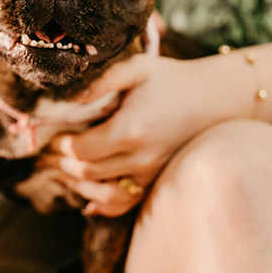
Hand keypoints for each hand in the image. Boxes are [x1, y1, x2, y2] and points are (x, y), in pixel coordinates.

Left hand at [47, 53, 217, 215]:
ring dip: (79, 183)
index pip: (82, 149)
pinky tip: (89, 197)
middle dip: (65, 162)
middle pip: (88, 172)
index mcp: (131, 129)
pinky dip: (104, 204)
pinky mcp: (158, 180)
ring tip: (68, 168)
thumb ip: (102, 80)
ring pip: (103, 193)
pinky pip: (126, 203)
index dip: (63, 144)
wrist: (215, 99)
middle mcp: (141, 157)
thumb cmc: (172, 80)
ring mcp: (151, 173)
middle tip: (56, 151)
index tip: (57, 134)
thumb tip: (70, 97)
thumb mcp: (137, 68)